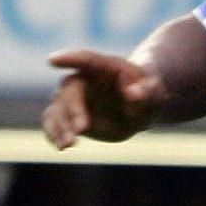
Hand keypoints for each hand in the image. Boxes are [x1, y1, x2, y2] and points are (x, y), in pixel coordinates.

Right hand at [43, 49, 159, 148]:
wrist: (136, 109)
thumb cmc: (146, 95)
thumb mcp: (153, 94)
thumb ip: (146, 92)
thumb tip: (135, 93)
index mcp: (105, 66)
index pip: (86, 59)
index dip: (70, 59)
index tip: (52, 61)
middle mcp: (84, 79)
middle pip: (71, 89)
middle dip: (73, 109)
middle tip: (81, 130)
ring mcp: (73, 97)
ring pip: (58, 107)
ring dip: (60, 126)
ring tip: (68, 145)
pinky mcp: (68, 115)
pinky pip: (53, 121)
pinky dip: (53, 133)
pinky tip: (59, 147)